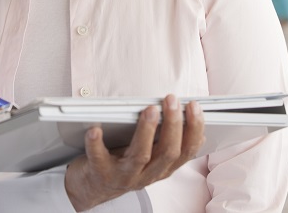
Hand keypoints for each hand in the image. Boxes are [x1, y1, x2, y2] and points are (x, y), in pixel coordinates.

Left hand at [63, 95, 204, 210]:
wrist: (93, 187)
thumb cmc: (123, 163)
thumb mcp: (150, 156)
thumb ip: (166, 141)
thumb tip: (190, 120)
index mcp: (162, 168)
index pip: (186, 151)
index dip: (194, 129)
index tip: (194, 106)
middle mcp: (147, 174)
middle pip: (167, 152)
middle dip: (173, 124)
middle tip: (172, 100)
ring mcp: (124, 176)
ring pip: (141, 155)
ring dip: (147, 131)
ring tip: (149, 109)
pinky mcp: (101, 173)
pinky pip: (98, 158)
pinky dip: (96, 143)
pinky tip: (96, 129)